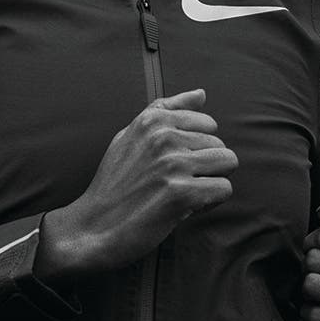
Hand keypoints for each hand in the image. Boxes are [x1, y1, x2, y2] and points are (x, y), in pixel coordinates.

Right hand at [37, 89, 235, 276]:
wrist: (92, 226)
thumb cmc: (112, 185)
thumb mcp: (130, 136)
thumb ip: (166, 111)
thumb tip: (201, 93)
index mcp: (153, 120)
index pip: (207, 124)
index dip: (196, 149)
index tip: (176, 165)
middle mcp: (164, 137)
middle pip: (219, 145)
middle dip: (205, 167)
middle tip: (177, 183)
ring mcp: (173, 164)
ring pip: (227, 163)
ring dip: (211, 182)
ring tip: (185, 192)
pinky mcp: (182, 193)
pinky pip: (223, 189)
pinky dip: (210, 202)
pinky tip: (188, 207)